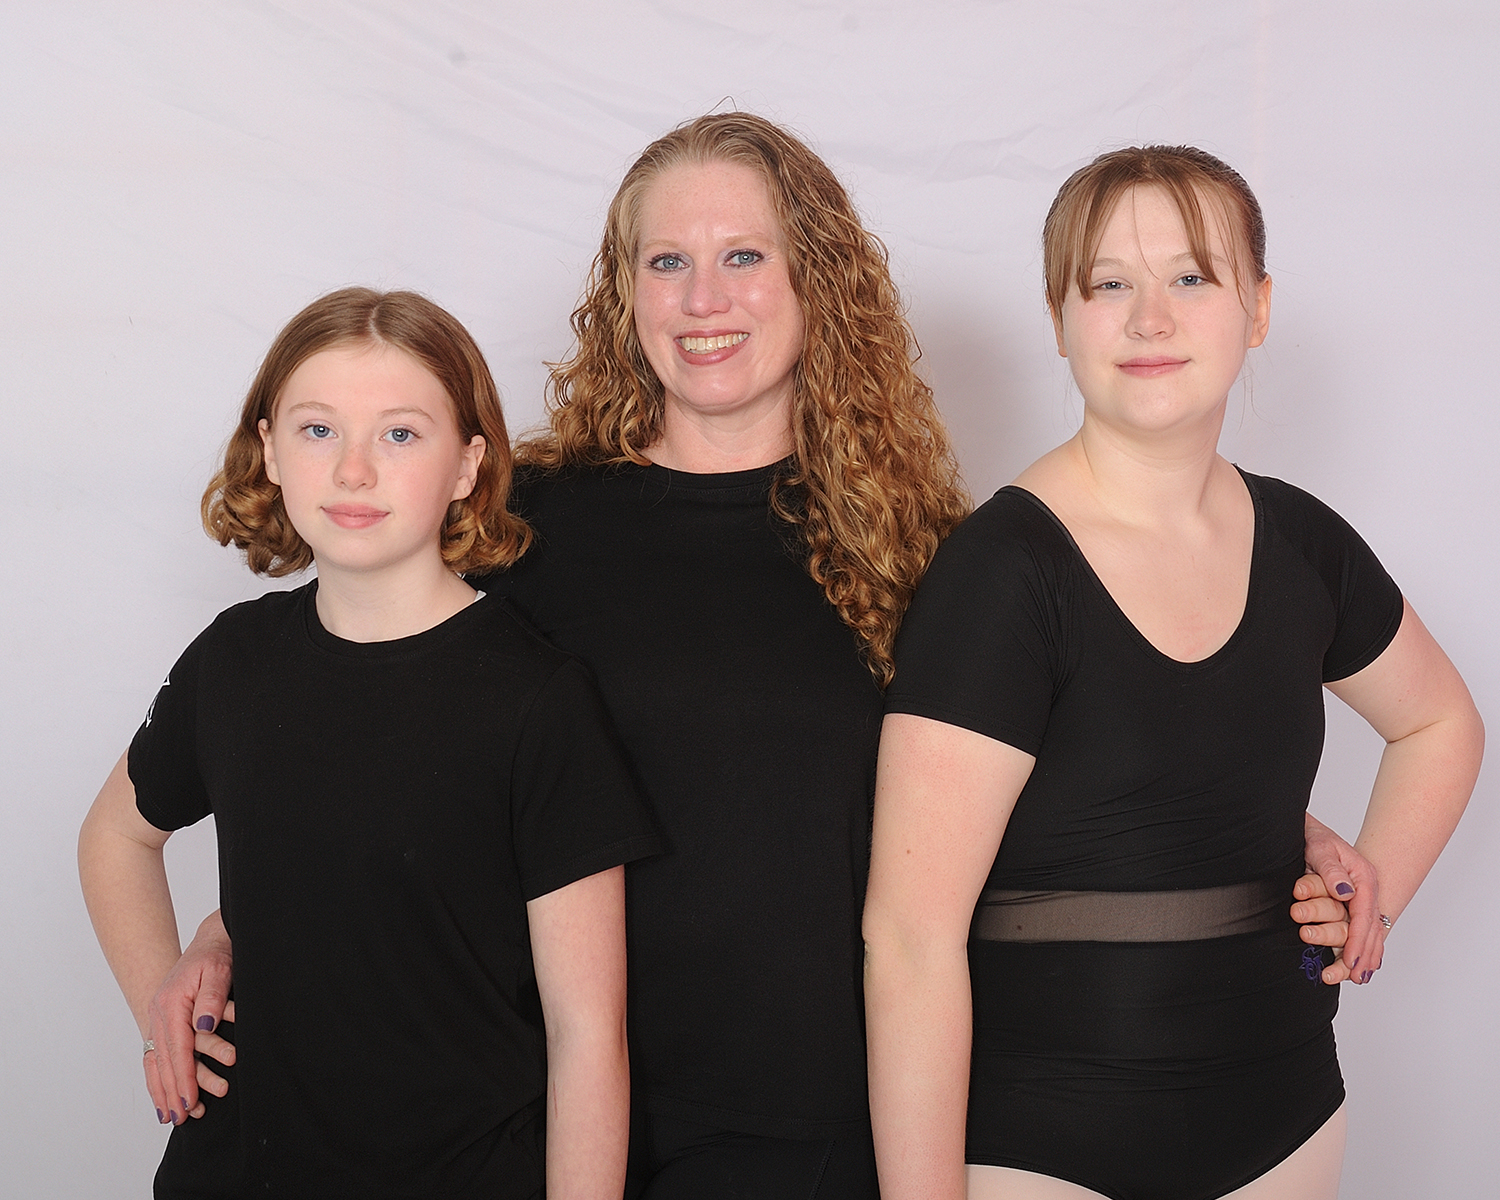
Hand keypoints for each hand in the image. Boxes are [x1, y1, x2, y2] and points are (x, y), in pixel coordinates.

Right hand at [143, 911, 234, 1122]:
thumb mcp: (219, 970)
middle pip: (164, 1059)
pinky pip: (156, 1054)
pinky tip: (163, 1096)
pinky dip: (157, 1077)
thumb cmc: (217, 955)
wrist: (210, 940)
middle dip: (172, 1090)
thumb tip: (205, 1026)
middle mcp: (159, 1012)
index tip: (190, 1100)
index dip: (184, 1076)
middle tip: (181, 1119)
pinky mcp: (163, 1021)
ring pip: (156, 1060)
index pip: (178, 1047)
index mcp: (171, 1002)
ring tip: (172, 1117)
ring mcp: (157, 1017)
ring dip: (163, 1089)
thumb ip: (213, 998)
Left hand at [1298, 814, 1385, 985]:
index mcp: (1363, 877)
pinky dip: (1362, 947)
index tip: (1351, 960)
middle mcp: (1364, 889)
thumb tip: (1345, 893)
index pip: (1363, 914)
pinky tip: (1359, 965)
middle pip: (1369, 926)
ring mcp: (1358, 896)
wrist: (1307, 828)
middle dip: (1363, 953)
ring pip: (1367, 930)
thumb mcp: (1321, 848)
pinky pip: (1359, 927)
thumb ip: (1331, 871)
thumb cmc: (1312, 836)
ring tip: (1356, 978)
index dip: (1358, 939)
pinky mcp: (1348, 901)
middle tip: (1354, 977)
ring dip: (1364, 954)